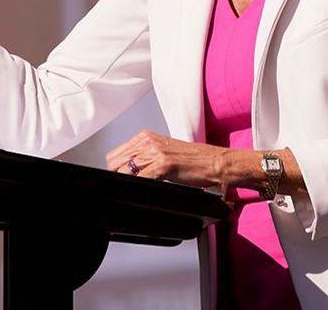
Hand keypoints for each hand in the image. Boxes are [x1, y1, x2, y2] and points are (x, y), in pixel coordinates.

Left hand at [106, 130, 228, 189]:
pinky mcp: (162, 165)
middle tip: (129, 186)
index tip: (120, 179)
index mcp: (145, 137)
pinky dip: (138, 187)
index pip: (114, 154)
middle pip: (114, 163)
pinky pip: (140, 178)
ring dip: (128, 183)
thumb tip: (127, 172)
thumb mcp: (163, 152)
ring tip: (138, 189)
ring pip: (124, 171)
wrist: (213, 162)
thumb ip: (144, 157)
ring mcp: (154, 152)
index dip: (115, 170)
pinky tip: (144, 190)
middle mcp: (147, 142)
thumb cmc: (192, 160)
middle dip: (118, 177)